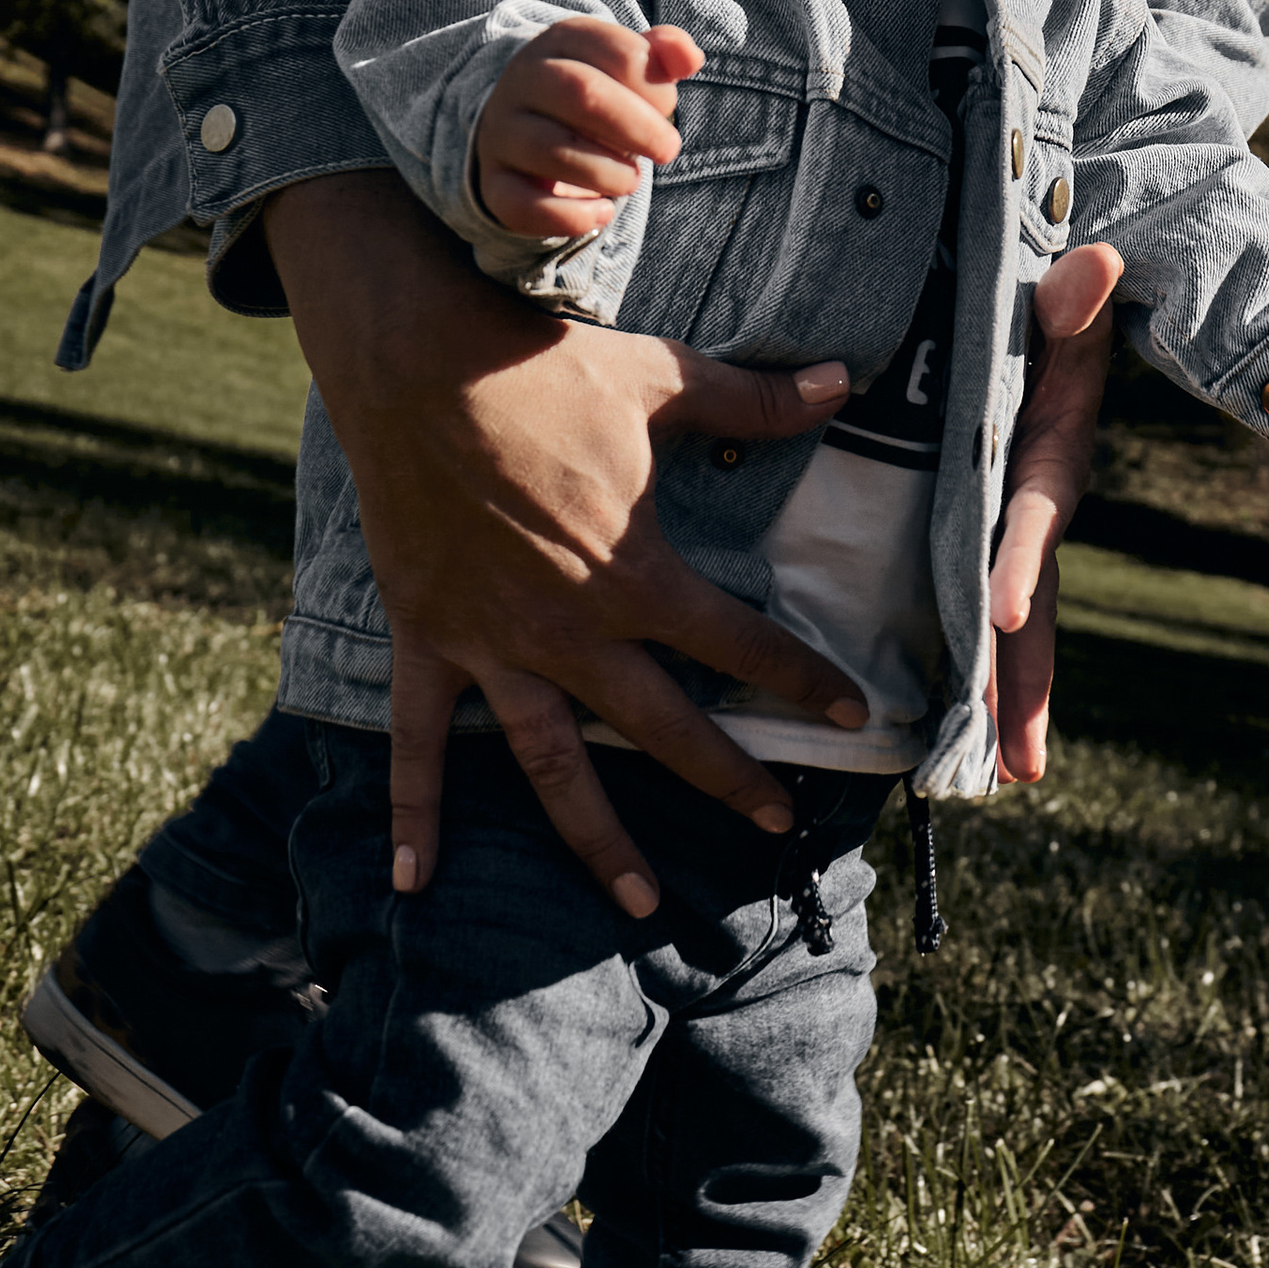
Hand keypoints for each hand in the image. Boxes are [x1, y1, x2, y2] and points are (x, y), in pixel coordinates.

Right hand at [264, 173, 862, 920]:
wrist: (421, 366)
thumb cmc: (547, 370)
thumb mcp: (665, 380)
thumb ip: (755, 402)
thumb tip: (842, 378)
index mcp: (637, 578)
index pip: (741, 645)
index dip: (803, 679)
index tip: (854, 711)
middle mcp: (571, 633)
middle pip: (663, 728)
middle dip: (728, 779)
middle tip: (776, 824)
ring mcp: (496, 647)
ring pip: (556, 766)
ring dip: (599, 839)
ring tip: (642, 902)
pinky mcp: (429, 640)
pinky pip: (418, 744)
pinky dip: (414, 814)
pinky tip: (414, 882)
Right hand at [475, 17, 702, 239]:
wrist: (522, 131)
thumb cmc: (592, 97)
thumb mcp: (625, 67)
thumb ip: (663, 55)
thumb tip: (689, 56)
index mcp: (562, 41)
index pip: (618, 52)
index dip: (655, 87)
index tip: (665, 110)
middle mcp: (524, 79)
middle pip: (583, 93)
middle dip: (639, 128)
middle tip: (667, 150)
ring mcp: (502, 132)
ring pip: (553, 151)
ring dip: (610, 174)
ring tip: (630, 180)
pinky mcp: (494, 183)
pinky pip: (523, 205)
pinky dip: (572, 217)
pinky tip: (602, 212)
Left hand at [984, 244, 1122, 783]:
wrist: (1044, 322)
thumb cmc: (1041, 309)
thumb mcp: (1055, 297)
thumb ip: (1069, 288)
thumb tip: (1097, 260)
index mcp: (1047, 461)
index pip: (1031, 518)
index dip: (1019, 563)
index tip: (1001, 615)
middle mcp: (1035, 510)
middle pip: (1031, 606)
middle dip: (1026, 683)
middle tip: (1020, 766)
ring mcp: (1008, 530)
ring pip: (1007, 628)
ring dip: (1003, 701)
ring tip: (996, 780)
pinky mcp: (977, 536)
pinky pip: (970, 609)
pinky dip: (967, 669)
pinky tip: (950, 731)